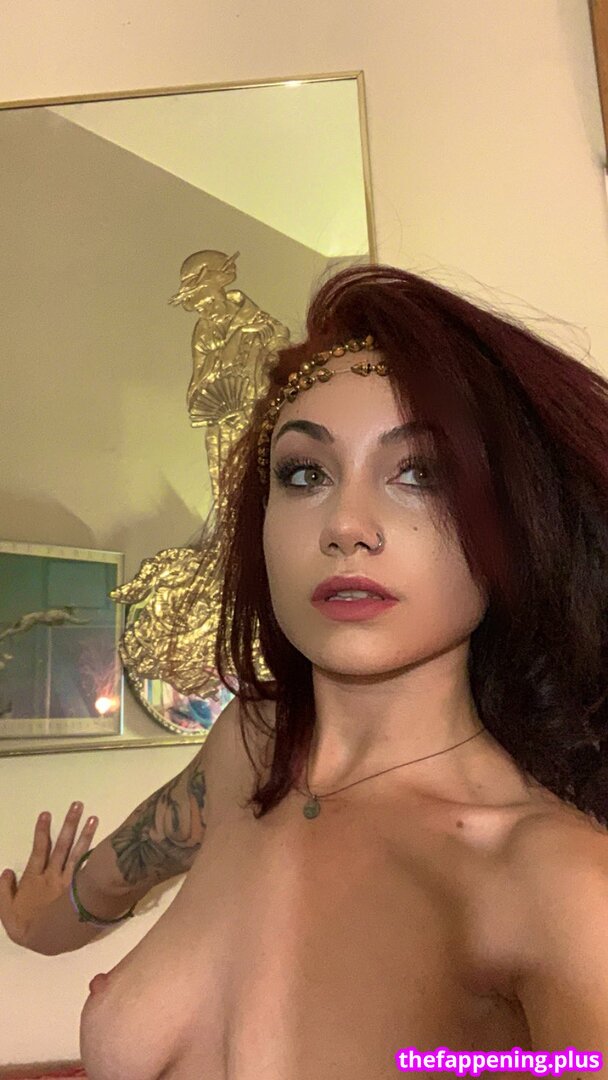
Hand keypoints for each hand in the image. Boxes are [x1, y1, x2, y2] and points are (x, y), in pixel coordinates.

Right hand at [0, 802, 98, 947]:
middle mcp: (53, 875)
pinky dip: (92, 856)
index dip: (42, 832)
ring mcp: (69, 881)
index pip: (39, 850)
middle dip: (68, 824)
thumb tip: (5, 871)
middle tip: (77, 805)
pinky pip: (87, 868)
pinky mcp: (80, 888)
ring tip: (93, 818)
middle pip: (61, 845)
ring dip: (86, 834)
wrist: (52, 940)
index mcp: (34, 879)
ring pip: (77, 853)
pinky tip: (100, 846)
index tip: (46, 814)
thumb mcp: (7, 913)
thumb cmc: (28, 929)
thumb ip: (4, 892)